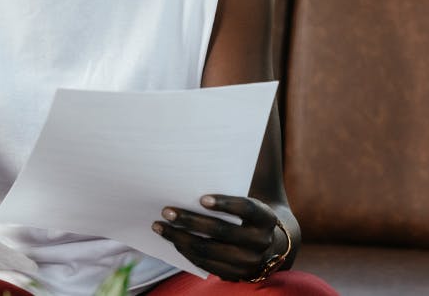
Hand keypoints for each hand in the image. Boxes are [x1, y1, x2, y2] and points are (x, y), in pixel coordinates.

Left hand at [152, 194, 279, 281]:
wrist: (268, 244)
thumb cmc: (248, 213)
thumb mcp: (250, 197)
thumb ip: (233, 182)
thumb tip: (203, 154)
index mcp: (266, 218)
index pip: (247, 209)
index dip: (225, 203)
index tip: (201, 198)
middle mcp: (261, 242)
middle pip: (221, 232)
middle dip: (190, 221)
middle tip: (166, 211)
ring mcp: (248, 262)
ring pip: (208, 250)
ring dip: (180, 237)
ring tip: (159, 225)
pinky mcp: (234, 275)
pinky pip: (205, 264)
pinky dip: (185, 251)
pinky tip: (171, 238)